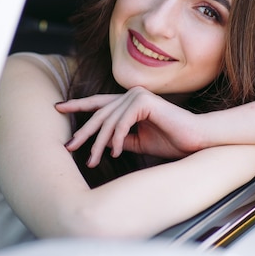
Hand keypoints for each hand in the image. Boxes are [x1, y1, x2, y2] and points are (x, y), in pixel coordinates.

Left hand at [55, 87, 204, 166]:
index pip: (98, 103)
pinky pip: (122, 122)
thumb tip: (102, 144)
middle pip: (98, 113)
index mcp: (129, 102)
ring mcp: (137, 95)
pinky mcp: (144, 101)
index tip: (58, 108)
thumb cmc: (172, 141)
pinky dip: (117, 139)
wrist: (196, 140)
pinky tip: (114, 153)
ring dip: (98, 143)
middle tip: (69, 147)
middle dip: (83, 132)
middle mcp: (131, 94)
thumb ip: (121, 139)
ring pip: (108, 120)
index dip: (78, 105)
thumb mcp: (139, 142)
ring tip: (92, 161)